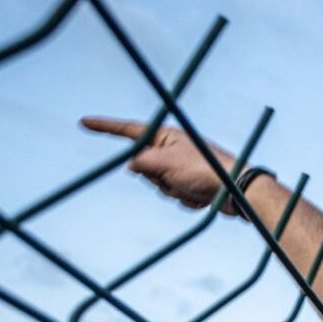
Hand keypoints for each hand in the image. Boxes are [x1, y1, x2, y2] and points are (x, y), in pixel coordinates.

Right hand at [80, 116, 236, 211]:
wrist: (238, 191)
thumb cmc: (205, 170)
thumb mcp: (165, 164)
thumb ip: (141, 163)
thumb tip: (132, 166)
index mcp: (167, 136)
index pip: (129, 130)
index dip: (105, 127)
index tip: (84, 122)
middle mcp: (174, 149)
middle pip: (143, 167)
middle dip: (157, 179)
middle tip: (178, 177)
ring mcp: (182, 167)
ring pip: (158, 185)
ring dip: (173, 191)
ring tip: (193, 187)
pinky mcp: (192, 183)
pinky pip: (175, 196)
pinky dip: (186, 199)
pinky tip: (202, 196)